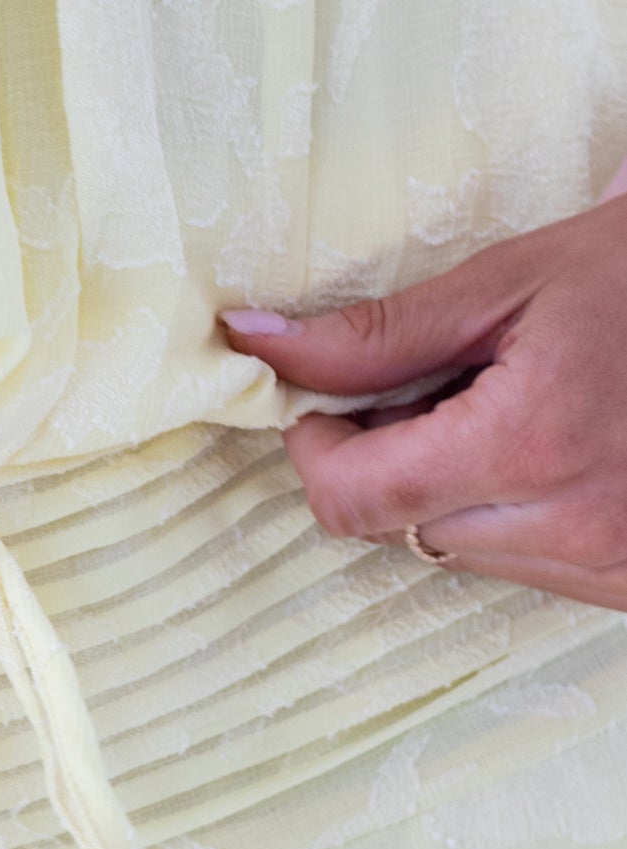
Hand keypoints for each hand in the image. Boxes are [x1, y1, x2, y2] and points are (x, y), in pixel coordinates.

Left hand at [221, 173, 626, 612]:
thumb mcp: (514, 282)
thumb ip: (380, 333)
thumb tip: (257, 345)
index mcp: (529, 445)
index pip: (355, 498)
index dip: (318, 451)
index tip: (326, 404)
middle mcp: (573, 526)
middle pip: (400, 530)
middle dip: (386, 463)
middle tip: (431, 388)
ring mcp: (612, 566)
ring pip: (460, 553)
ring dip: (449, 492)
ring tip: (505, 410)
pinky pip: (528, 566)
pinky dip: (511, 515)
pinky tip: (551, 449)